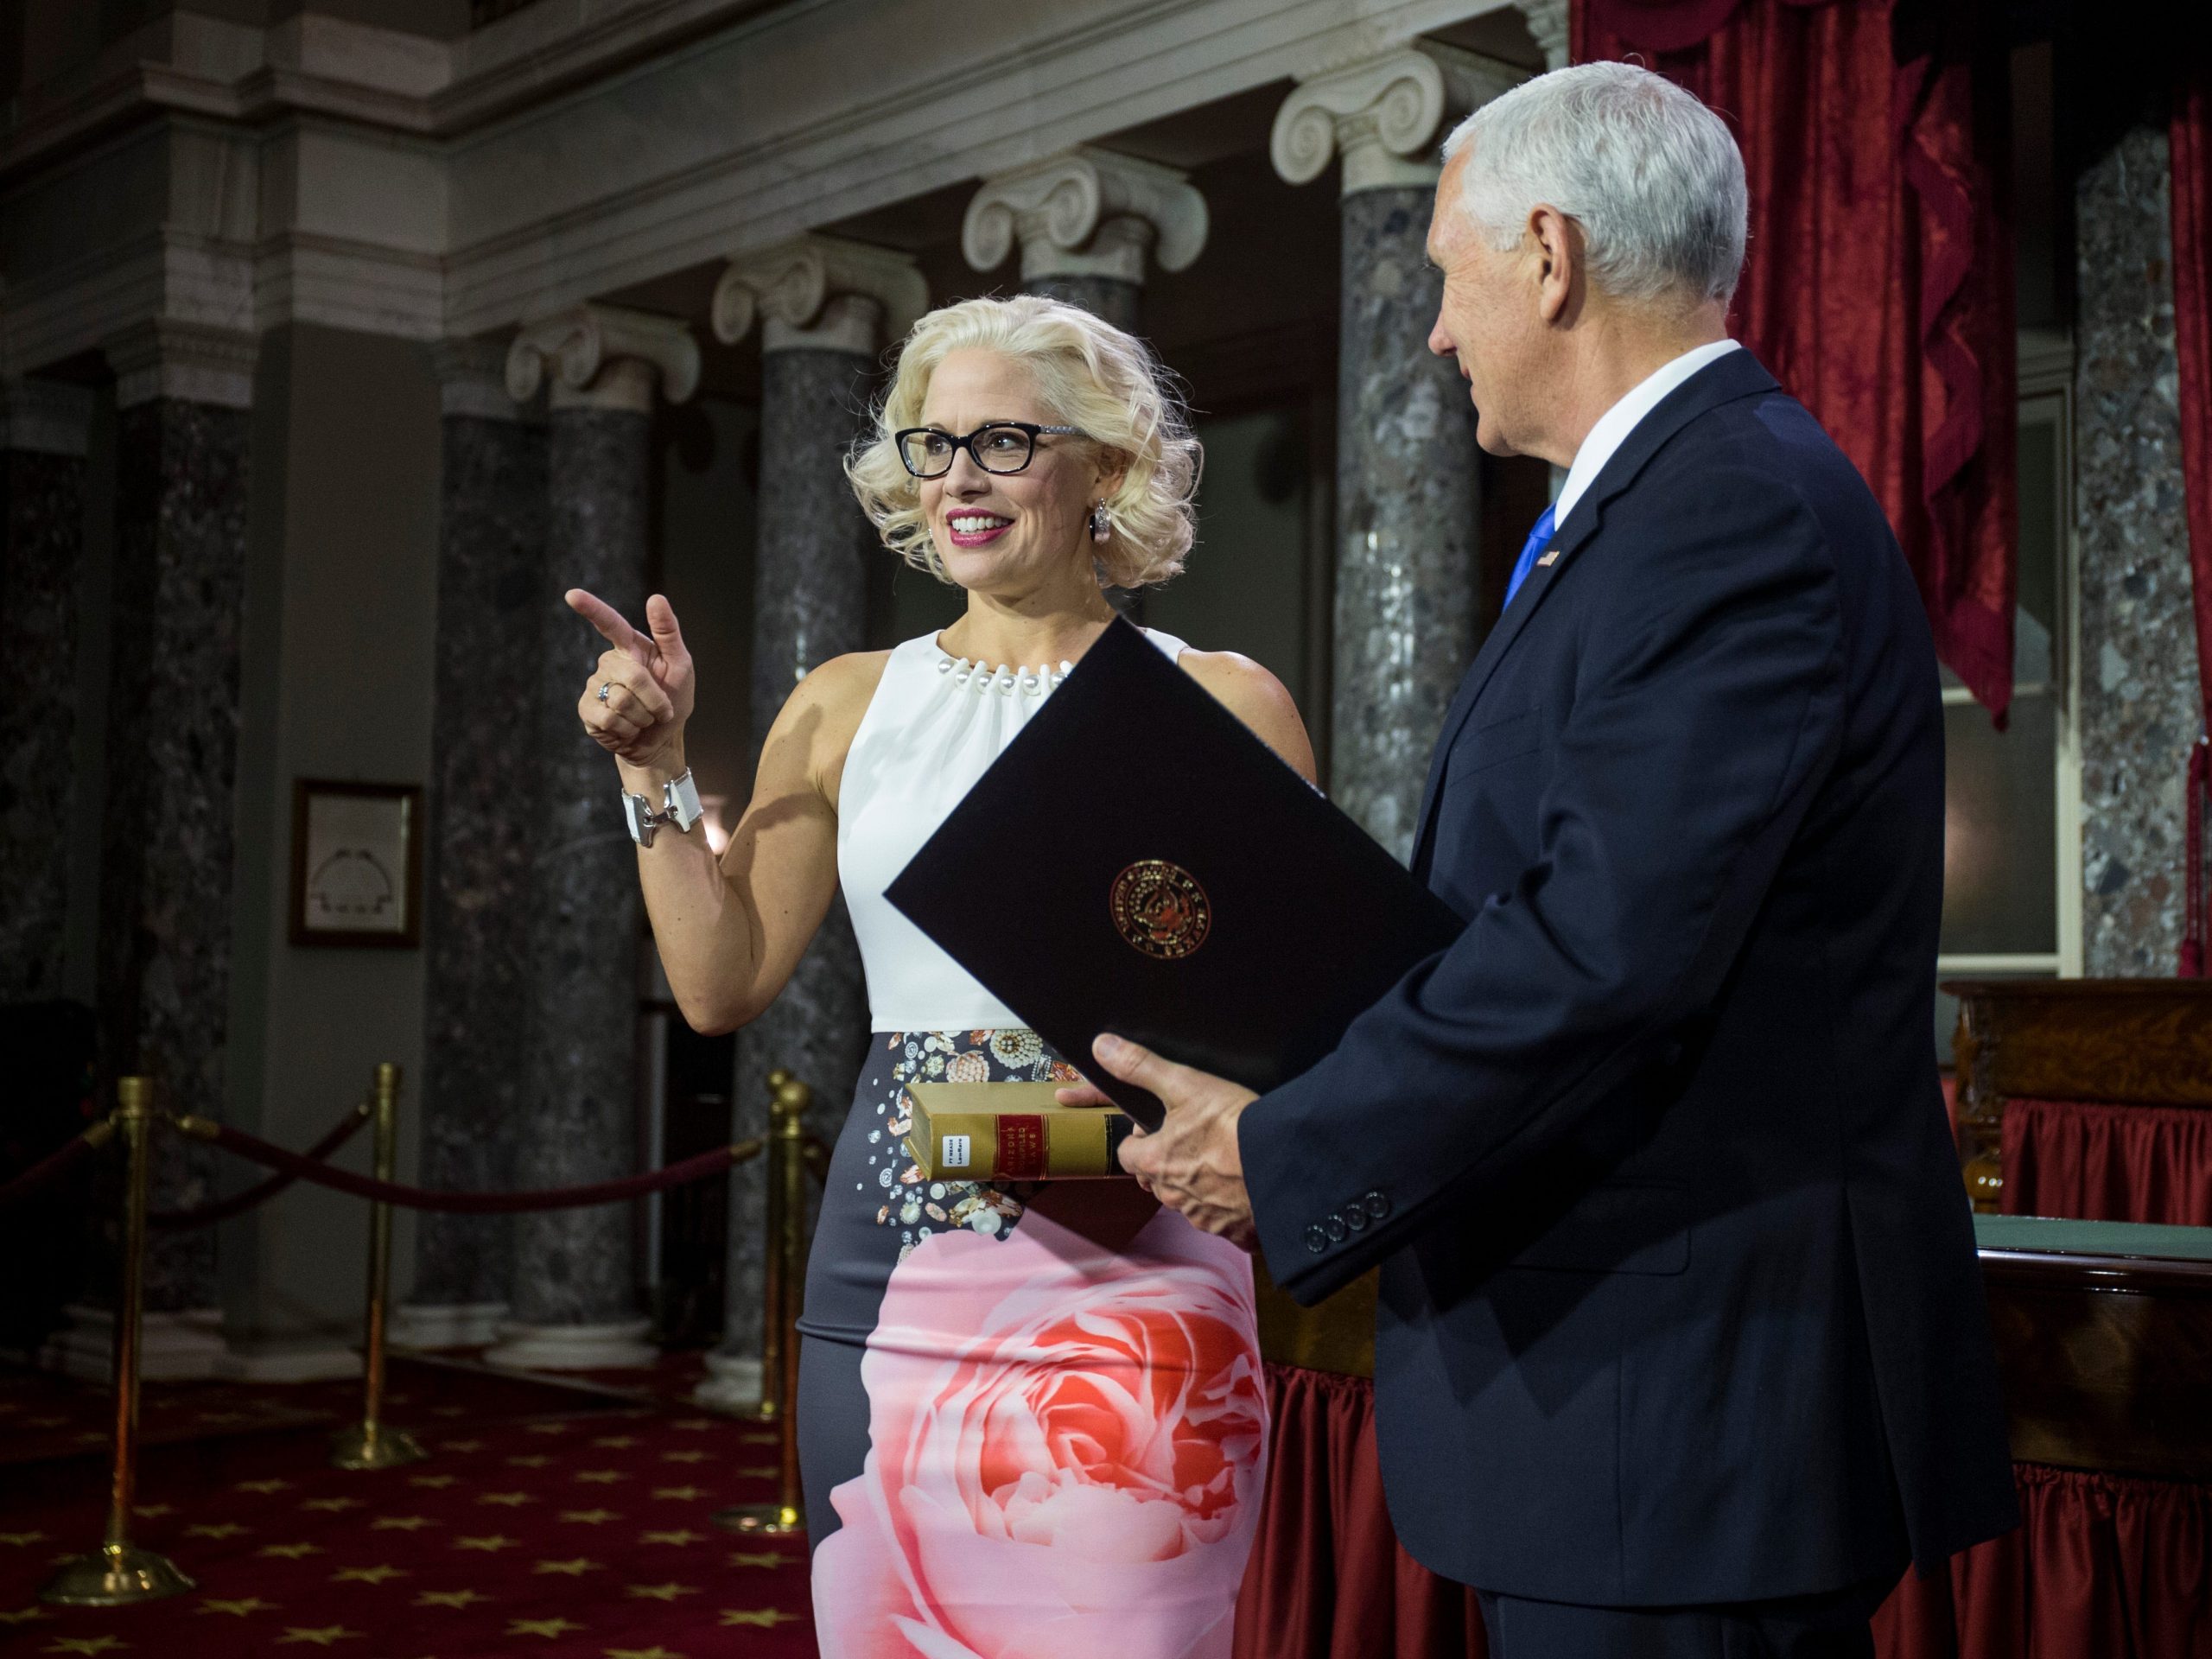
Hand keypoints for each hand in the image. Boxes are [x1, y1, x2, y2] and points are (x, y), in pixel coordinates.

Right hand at [569, 590, 696, 771]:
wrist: (662, 739)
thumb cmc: (673, 698)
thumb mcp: (680, 665)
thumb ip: (668, 632)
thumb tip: (655, 597)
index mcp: (630, 647)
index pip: (609, 624)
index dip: (591, 609)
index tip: (572, 595)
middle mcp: (609, 663)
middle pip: (632, 676)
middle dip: (655, 698)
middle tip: (661, 709)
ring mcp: (595, 686)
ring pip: (621, 700)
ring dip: (643, 716)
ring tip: (643, 718)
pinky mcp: (587, 710)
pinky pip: (609, 719)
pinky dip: (628, 729)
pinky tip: (628, 729)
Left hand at [1083, 1033, 1258, 1247]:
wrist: (1283, 1164)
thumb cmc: (1233, 1126)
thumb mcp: (1185, 1084)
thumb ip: (1141, 1067)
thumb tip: (1102, 1047)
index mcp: (1155, 1162)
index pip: (1127, 1154)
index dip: (1138, 1138)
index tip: (1155, 1127)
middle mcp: (1173, 1196)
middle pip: (1156, 1179)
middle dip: (1166, 1163)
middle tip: (1190, 1140)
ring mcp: (1203, 1216)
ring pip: (1187, 1201)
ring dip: (1195, 1184)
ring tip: (1219, 1159)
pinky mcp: (1233, 1231)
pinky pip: (1222, 1221)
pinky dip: (1227, 1207)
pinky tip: (1242, 1187)